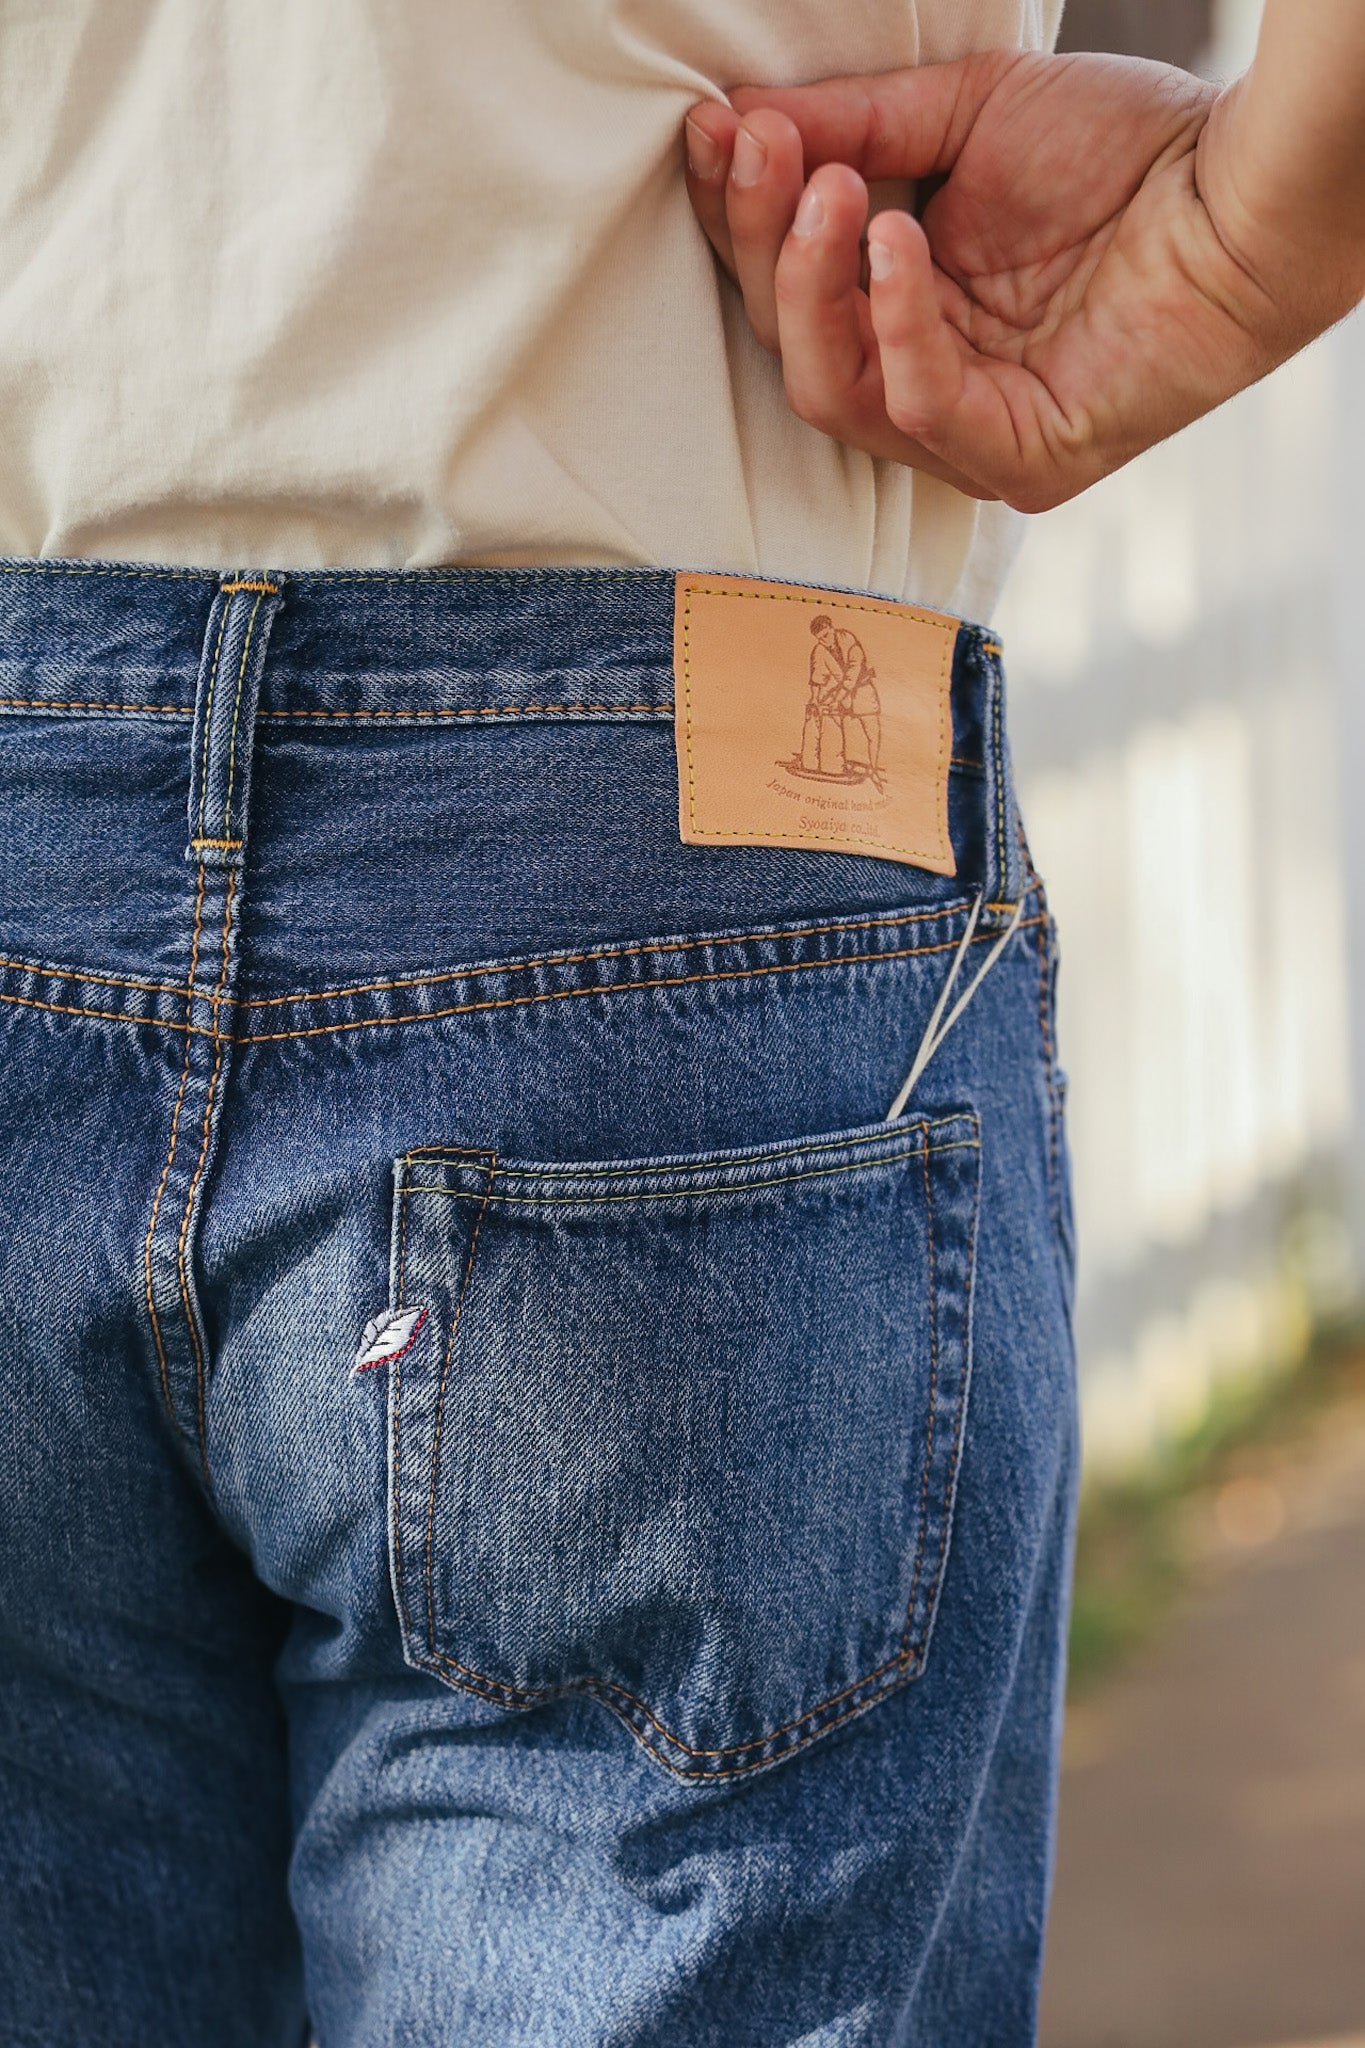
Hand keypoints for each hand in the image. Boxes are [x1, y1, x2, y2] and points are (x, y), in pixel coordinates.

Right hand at [684, 55, 1358, 511]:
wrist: (1247, 190)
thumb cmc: (1127, 153)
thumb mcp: (965, 118)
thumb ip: (859, 128)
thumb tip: (745, 124)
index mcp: (905, 319)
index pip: (790, 287)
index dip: (742, 215)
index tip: (715, 129)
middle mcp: (926, 390)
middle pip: (793, 344)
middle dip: (764, 241)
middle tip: (763, 147)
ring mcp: (969, 439)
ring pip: (834, 393)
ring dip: (813, 285)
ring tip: (835, 189)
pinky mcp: (1020, 462)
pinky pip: (921, 409)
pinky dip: (897, 324)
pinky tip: (899, 238)